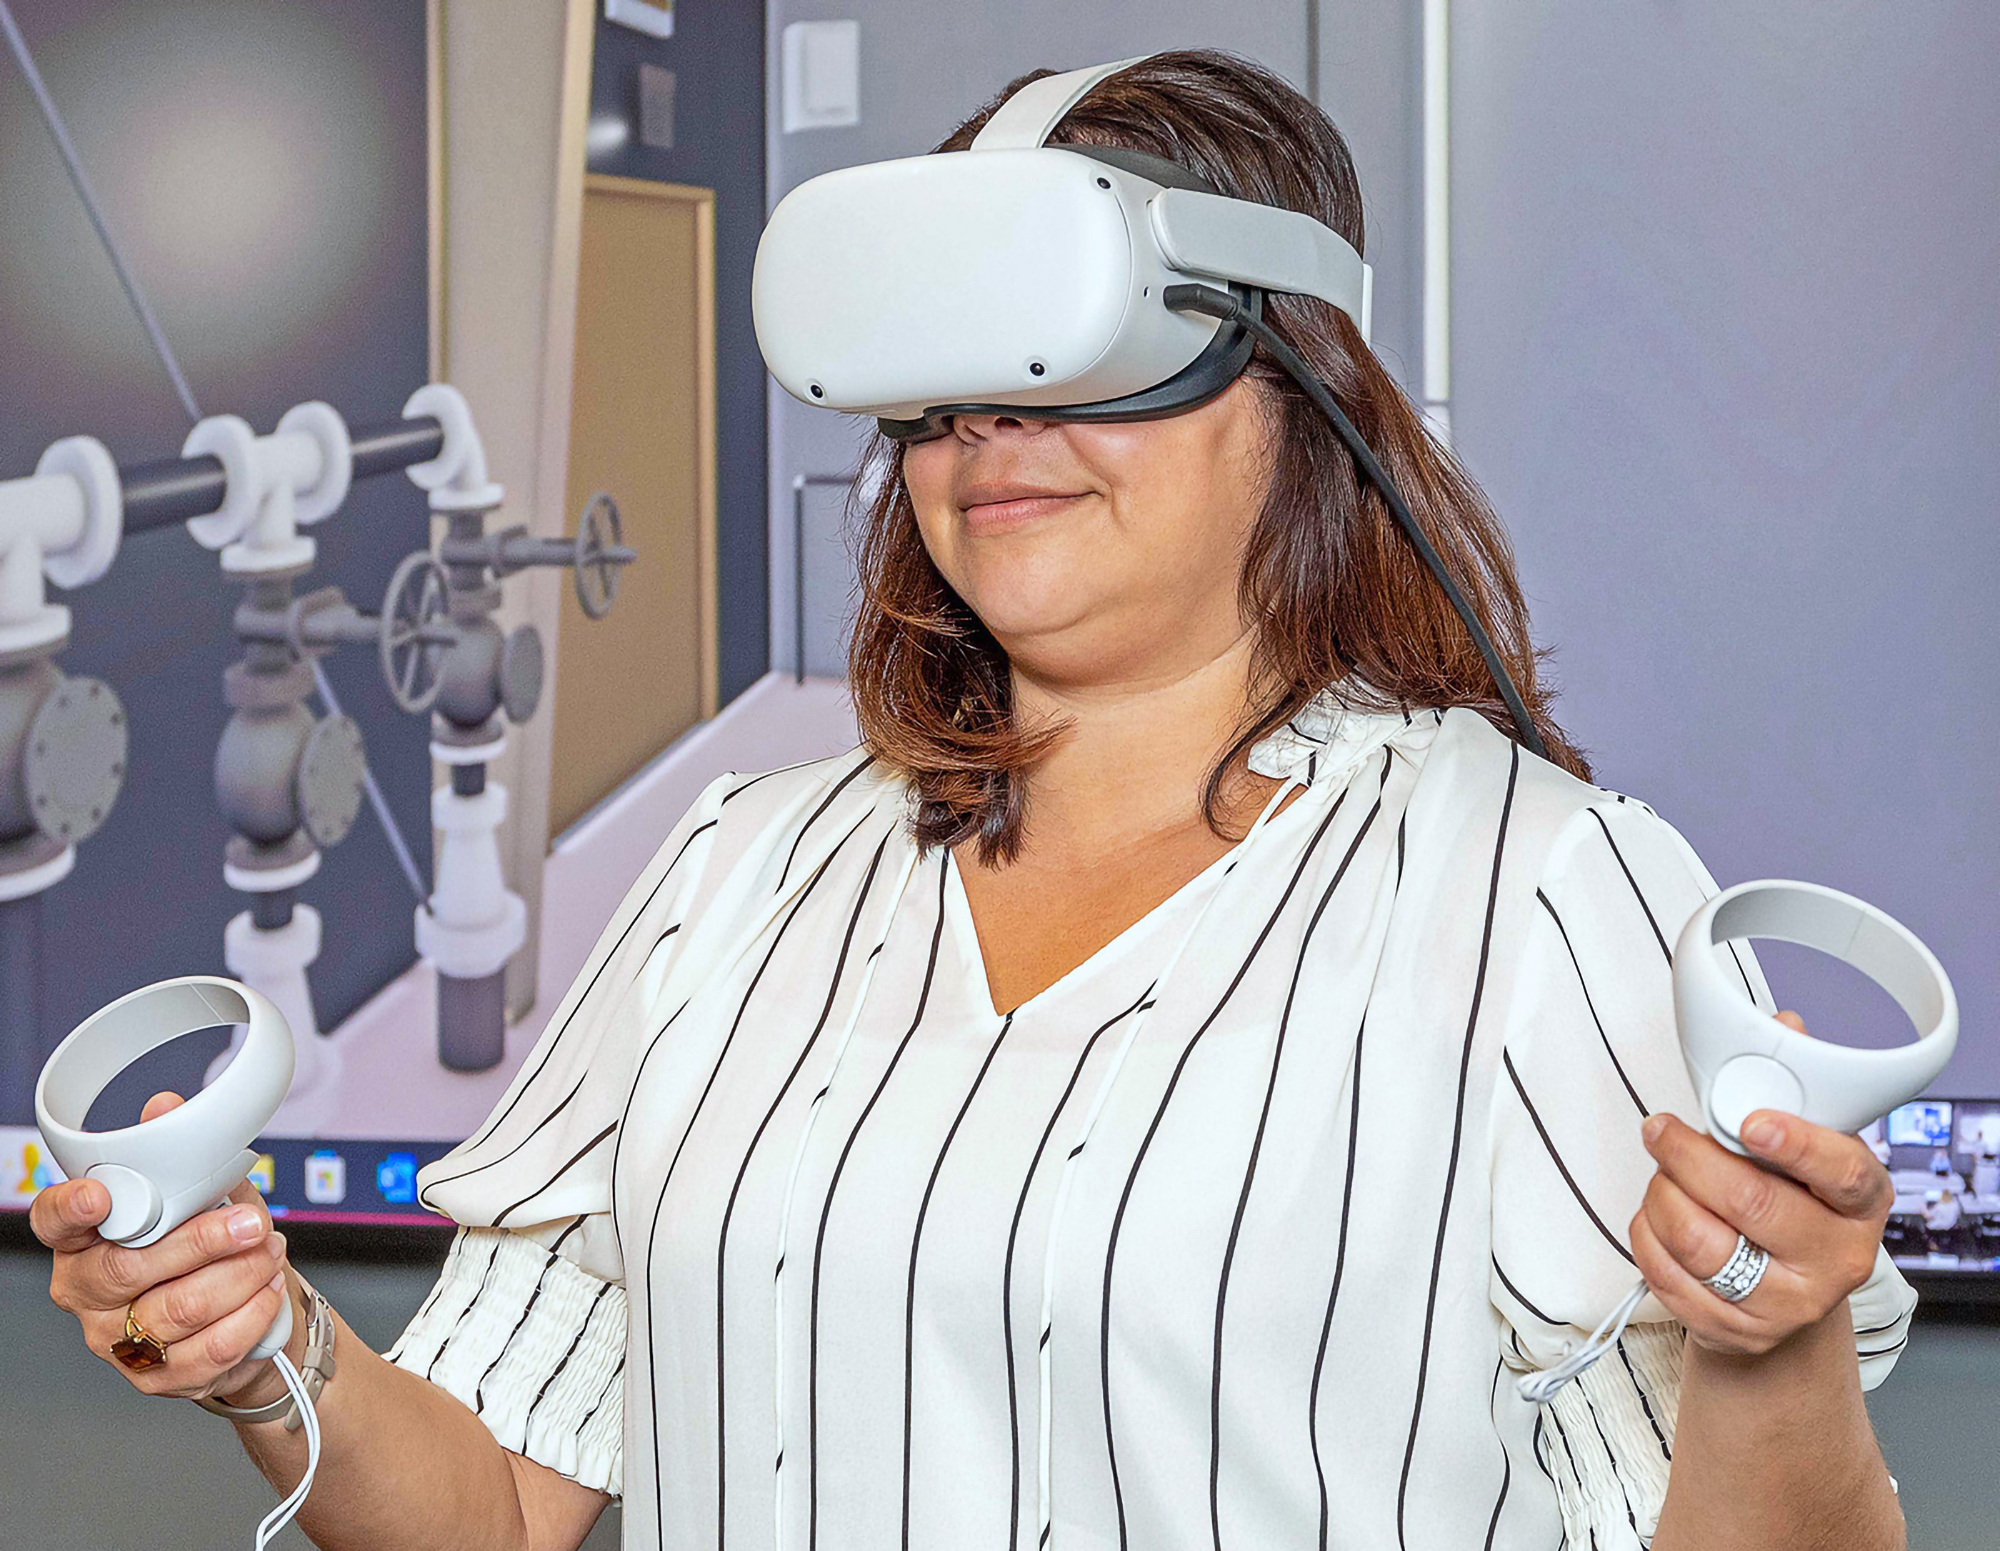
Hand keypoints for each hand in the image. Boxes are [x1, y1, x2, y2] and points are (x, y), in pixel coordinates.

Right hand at [32, 1090, 294, 1402]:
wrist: (250, 1312)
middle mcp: (90, 1291)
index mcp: (85, 1239)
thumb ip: (183, 1157)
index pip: (55, 1220)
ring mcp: (117, 1339)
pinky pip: (208, 1348)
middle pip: (130, 1268)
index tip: (99, 1197)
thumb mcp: (204, 1194)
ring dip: (240, 1274)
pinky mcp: (156, 1376)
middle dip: (202, 1240)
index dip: (72, 1209)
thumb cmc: (214, 1248)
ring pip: (178, 1308)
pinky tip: (269, 1289)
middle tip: (250, 1222)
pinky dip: (251, 1313)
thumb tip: (165, 1107)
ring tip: (270, 1251)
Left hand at [1631, 1013, 1891, 1356]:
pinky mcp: (1737, 1331)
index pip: (1843, 1172)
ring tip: (1662, 1176)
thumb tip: (1783, 1024)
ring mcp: (1788, 1303)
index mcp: (1861, 1202)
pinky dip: (1646, 1235)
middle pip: (1750, 1203)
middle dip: (1688, 1156)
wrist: (1782, 1295)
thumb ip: (1788, 1091)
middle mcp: (1835, 1259)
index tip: (1752, 1122)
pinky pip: (1667, 1274)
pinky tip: (1655, 1218)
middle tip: (1659, 1129)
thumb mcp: (1803, 1150)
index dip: (1796, 1145)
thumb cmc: (1790, 1203)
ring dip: (1662, 1194)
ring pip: (1699, 1239)